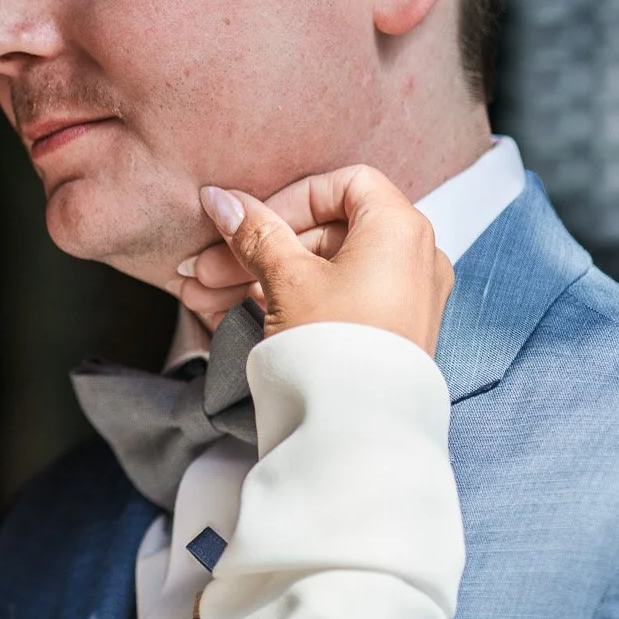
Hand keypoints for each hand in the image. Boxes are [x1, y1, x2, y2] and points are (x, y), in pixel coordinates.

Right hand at [192, 165, 453, 355]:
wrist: (361, 433)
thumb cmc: (334, 347)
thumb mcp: (286, 279)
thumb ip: (254, 233)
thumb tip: (222, 199)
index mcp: (400, 229)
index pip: (344, 185)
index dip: (290, 199)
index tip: (249, 225)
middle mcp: (413, 259)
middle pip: (325, 231)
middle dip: (257, 247)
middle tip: (207, 268)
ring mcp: (403, 298)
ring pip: (321, 270)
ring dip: (260, 277)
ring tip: (205, 297)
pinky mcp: (387, 332)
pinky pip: (333, 301)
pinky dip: (289, 300)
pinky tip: (235, 311)